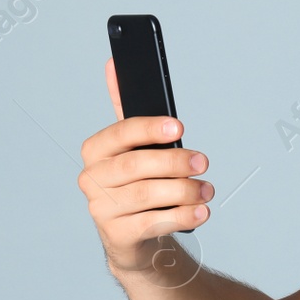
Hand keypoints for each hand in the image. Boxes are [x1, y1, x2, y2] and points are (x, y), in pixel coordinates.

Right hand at [77, 57, 213, 279]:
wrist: (134, 236)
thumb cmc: (138, 182)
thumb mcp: (133, 145)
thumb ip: (126, 108)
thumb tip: (116, 63)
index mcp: (95, 150)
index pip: (120, 133)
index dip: (149, 128)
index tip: (179, 127)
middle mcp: (92, 178)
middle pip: (136, 166)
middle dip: (175, 162)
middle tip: (203, 162)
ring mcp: (101, 209)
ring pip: (147, 194)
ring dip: (185, 190)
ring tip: (207, 190)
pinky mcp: (116, 235)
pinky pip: (152, 222)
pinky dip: (181, 216)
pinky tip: (200, 212)